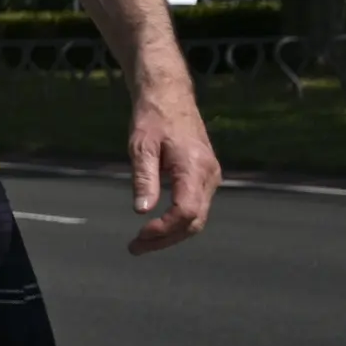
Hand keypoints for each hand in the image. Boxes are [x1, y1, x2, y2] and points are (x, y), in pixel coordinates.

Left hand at [125, 80, 218, 254]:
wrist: (170, 96)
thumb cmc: (153, 118)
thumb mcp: (140, 146)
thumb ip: (144, 179)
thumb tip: (142, 212)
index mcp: (195, 167)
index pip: (187, 211)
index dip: (165, 228)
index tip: (140, 234)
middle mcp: (209, 175)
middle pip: (194, 222)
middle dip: (166, 239)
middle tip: (135, 248)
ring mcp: (210, 177)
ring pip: (197, 218)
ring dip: (171, 233)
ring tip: (142, 242)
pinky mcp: (205, 177)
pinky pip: (196, 207)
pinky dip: (177, 222)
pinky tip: (156, 226)